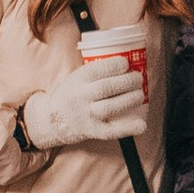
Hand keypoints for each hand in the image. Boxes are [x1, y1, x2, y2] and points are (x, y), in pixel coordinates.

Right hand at [20, 60, 143, 149]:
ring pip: (110, 107)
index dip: (115, 65)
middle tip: (139, 78)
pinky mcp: (92, 131)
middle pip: (107, 87)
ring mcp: (86, 115)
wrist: (52, 119)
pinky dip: (128, 128)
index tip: (126, 63)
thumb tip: (130, 62)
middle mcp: (81, 97)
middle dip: (127, 81)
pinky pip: (111, 131)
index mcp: (78, 80)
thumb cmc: (73, 93)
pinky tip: (141, 125)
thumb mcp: (78, 77)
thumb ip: (98, 71)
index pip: (97, 70)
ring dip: (130, 100)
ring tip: (140, 95)